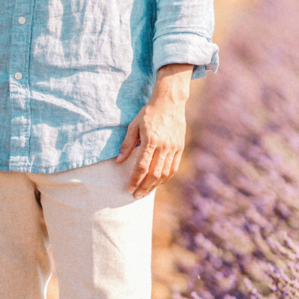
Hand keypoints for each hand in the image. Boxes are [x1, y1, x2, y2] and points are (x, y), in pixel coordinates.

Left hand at [115, 63, 194, 197]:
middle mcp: (164, 146)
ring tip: (146, 192)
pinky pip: (173, 168)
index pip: (142, 166)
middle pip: (154, 174)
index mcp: (151, 140)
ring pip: (165, 173)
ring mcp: (174, 148)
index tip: (129, 188)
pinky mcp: (180, 148)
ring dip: (155, 185)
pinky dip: (166, 178)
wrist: (169, 102)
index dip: (135, 180)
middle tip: (136, 195)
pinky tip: (158, 183)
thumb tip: (118, 161)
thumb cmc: (148, 113)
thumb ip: (127, 144)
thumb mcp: (134, 126)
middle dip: (144, 187)